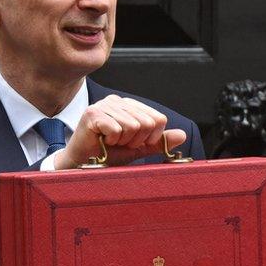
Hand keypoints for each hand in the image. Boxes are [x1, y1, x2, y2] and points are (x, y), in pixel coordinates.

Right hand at [53, 95, 186, 168]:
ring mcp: (104, 105)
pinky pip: (117, 129)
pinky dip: (111, 140)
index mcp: (129, 105)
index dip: (150, 137)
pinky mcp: (93, 113)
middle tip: (119, 143)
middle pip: (147, 122)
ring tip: (110, 142)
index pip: (158, 119)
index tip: (134, 143)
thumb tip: (182, 135)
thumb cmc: (108, 154)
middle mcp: (117, 100)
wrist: (82, 164)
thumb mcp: (138, 148)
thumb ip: (158, 141)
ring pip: (132, 126)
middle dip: (136, 141)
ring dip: (122, 141)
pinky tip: (102, 140)